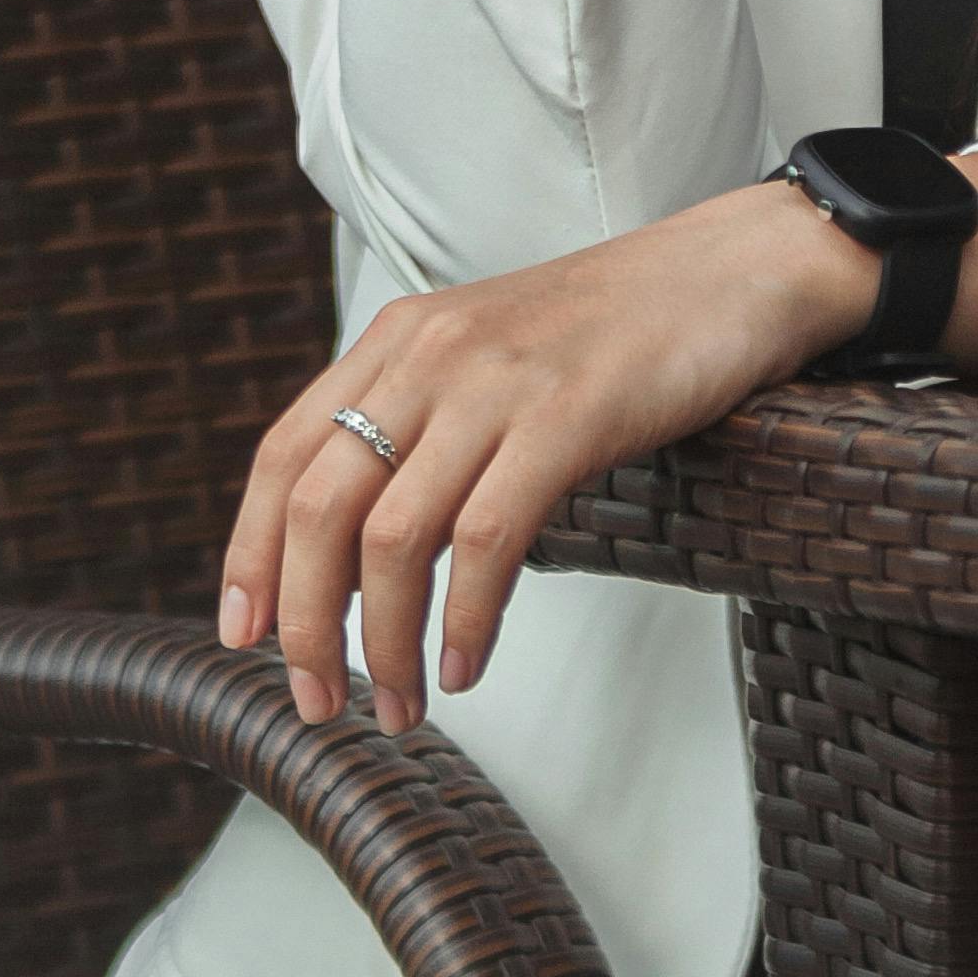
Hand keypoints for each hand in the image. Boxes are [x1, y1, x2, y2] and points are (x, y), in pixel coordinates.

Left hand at [217, 182, 877, 733]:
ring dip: (386, 644)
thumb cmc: (621, 330)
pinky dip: (465, 620)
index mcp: (402, 338)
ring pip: (393, 537)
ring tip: (402, 705)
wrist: (732, 271)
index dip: (250, 555)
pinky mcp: (566, 414)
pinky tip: (468, 664)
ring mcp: (497, 382)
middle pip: (320, 507)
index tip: (245, 638)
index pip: (284, 454)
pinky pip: (486, 540)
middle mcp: (431, 353)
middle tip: (319, 700)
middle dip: (306, 624)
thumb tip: (362, 543)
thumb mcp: (493, 355)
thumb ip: (425, 420)